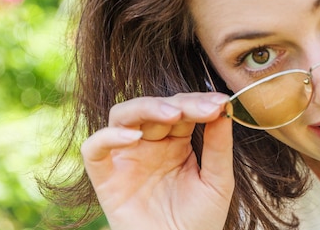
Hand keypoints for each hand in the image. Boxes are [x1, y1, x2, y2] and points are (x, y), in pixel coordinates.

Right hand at [81, 92, 232, 229]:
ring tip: (174, 115)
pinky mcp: (105, 178)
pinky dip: (108, 137)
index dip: (200, 102)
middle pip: (155, 107)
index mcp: (176, 141)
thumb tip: (225, 108)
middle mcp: (149, 144)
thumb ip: (219, 146)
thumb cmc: (200, 221)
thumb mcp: (218, 181)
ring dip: (148, 108)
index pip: (183, 109)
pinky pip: (94, 148)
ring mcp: (127, 158)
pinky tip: (135, 137)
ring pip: (123, 115)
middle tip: (206, 108)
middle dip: (181, 103)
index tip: (222, 103)